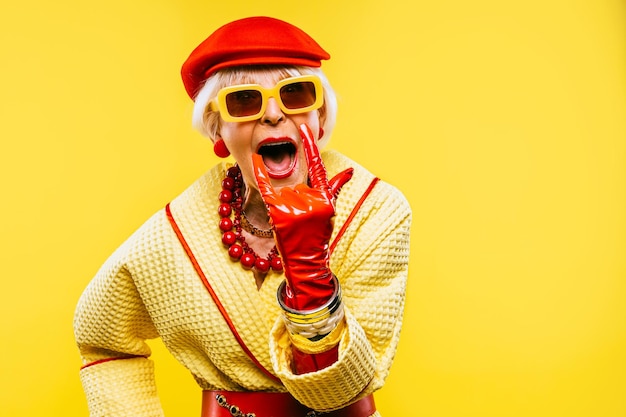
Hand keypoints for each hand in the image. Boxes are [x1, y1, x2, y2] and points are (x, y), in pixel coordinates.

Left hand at [252, 124, 352, 309]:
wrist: (306, 260)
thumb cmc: (317, 234)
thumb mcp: (329, 210)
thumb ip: (334, 186)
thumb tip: (349, 169)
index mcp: (324, 197)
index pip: (318, 166)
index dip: (310, 146)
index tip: (303, 127)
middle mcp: (310, 200)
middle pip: (297, 184)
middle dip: (297, 198)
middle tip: (301, 218)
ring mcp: (294, 206)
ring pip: (284, 191)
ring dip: (285, 204)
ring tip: (292, 223)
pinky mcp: (278, 212)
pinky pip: (267, 187)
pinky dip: (261, 173)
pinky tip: (255, 159)